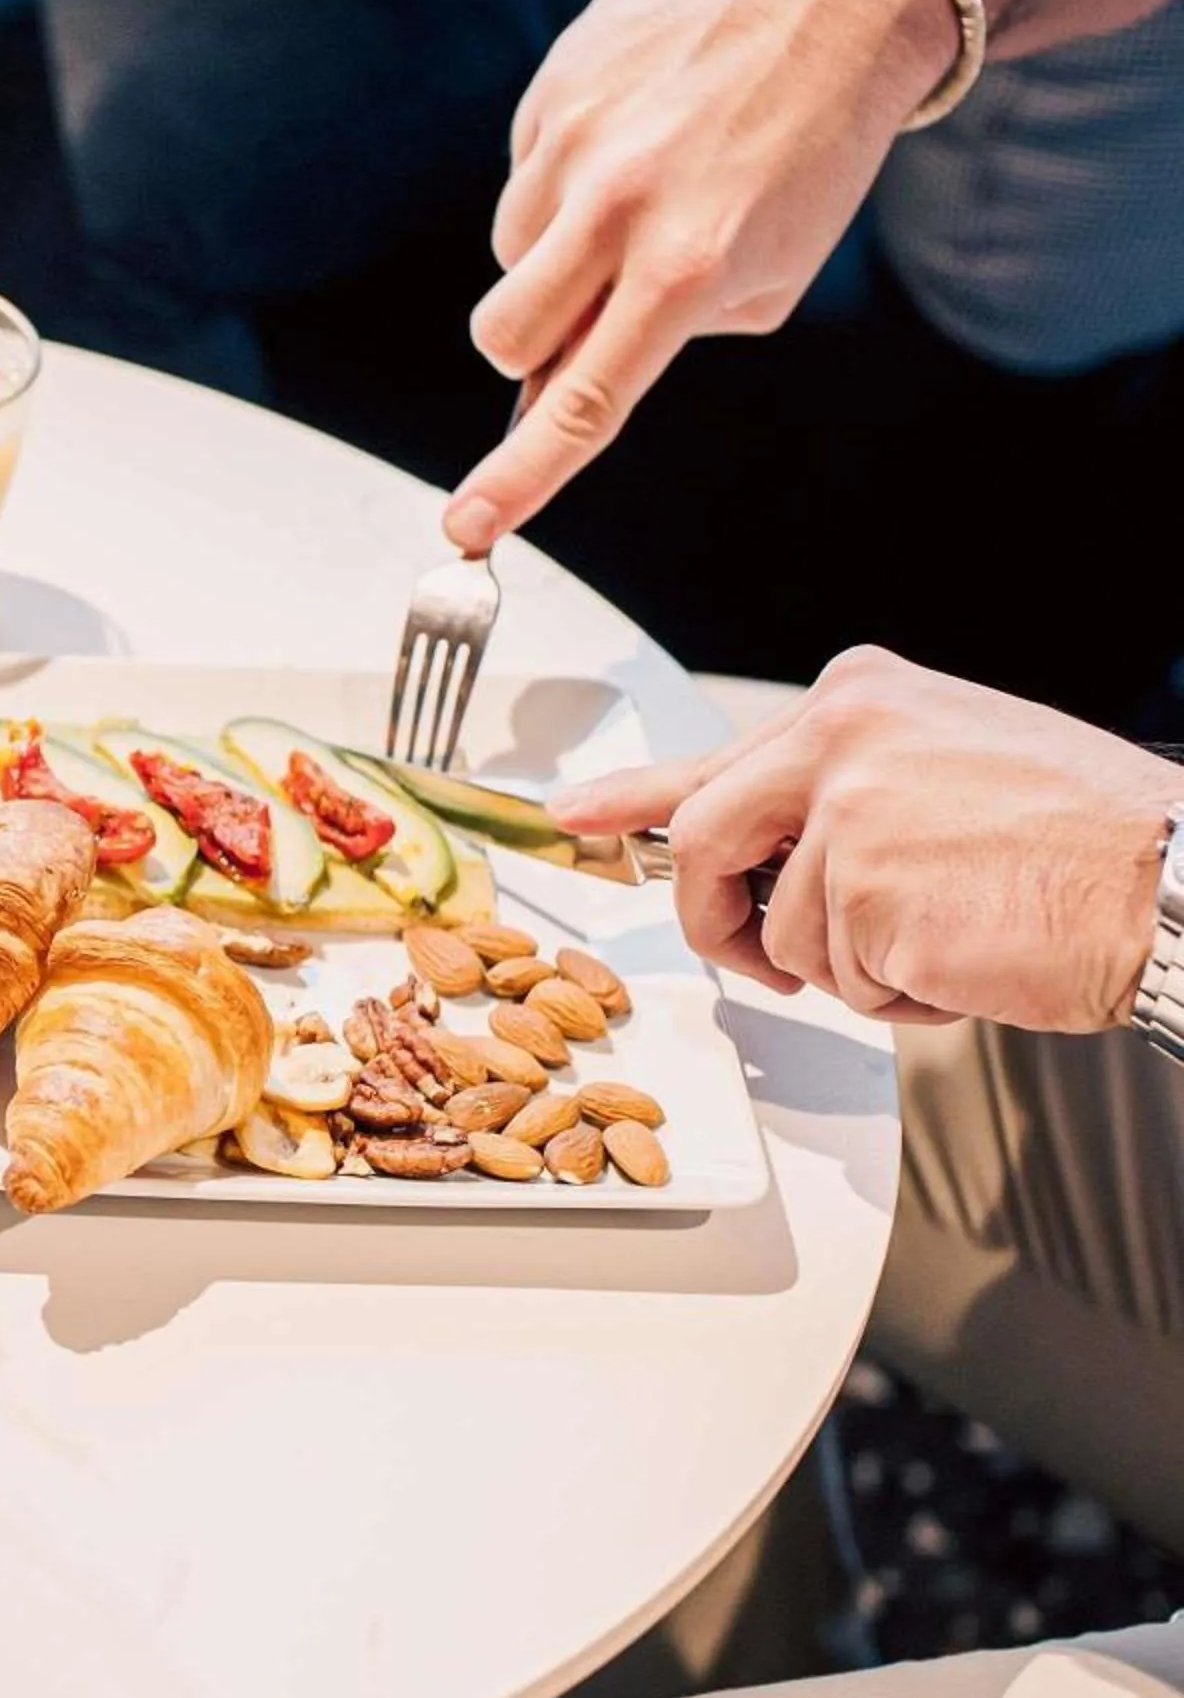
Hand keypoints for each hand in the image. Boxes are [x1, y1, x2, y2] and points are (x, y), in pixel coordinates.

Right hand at [441, 0, 962, 553]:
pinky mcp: (557, 83)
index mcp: (689, 268)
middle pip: (503, 333)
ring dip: (555, 248)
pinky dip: (566, 173)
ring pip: (509, 250)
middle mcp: (619, 205)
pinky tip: (636, 132)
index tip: (468, 526)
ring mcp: (578, 138)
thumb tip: (562, 373)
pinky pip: (524, 168)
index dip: (519, 477)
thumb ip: (664, 335)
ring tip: (642, 190)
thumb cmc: (812, 157)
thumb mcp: (768, 274)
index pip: (582, 401)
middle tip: (587, 312)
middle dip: (527, 345)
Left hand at [548, 649, 1179, 1031]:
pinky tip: (964, 957)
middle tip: (763, 955)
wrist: (1175, 880)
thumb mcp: (937, 766)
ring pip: (783, 932)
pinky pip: (840, 982)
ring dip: (851, 964)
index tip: (574, 816)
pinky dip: (895, 996)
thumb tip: (725, 829)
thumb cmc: (1078, 834)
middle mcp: (839, 744)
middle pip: (703, 844)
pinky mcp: (868, 900)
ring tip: (946, 931)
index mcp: (856, 702)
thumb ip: (828, 788)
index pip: (711, 758)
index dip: (631, 799)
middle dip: (719, 917)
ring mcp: (848, 821)